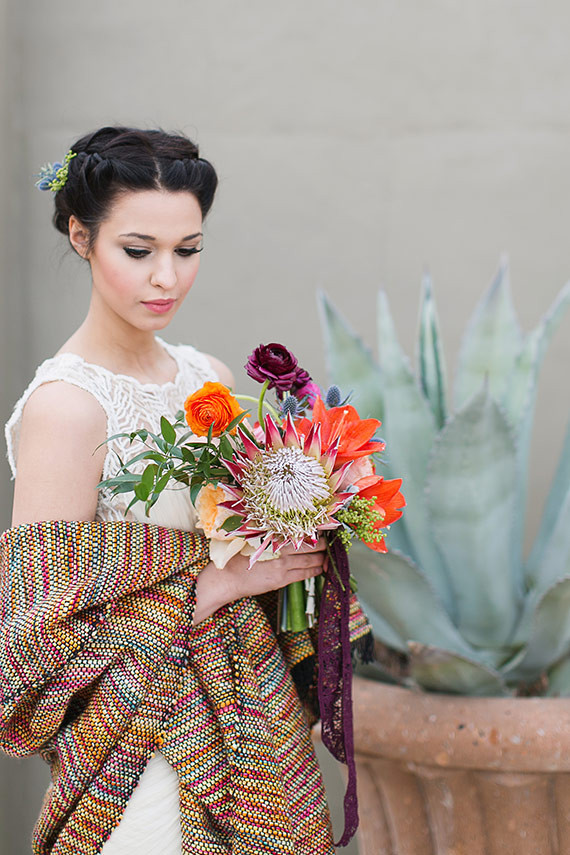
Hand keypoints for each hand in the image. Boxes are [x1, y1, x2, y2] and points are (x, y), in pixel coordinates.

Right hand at [192, 538, 326, 625]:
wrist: (227, 577)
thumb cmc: (238, 555)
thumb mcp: (253, 538)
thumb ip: (271, 535)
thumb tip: (288, 530)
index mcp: (273, 537)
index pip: (300, 533)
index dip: (314, 531)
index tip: (323, 529)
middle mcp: (279, 551)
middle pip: (310, 546)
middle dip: (323, 545)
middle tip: (330, 542)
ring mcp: (281, 566)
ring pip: (310, 561)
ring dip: (321, 558)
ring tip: (327, 555)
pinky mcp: (280, 580)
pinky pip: (303, 575)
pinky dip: (314, 571)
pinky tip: (320, 568)